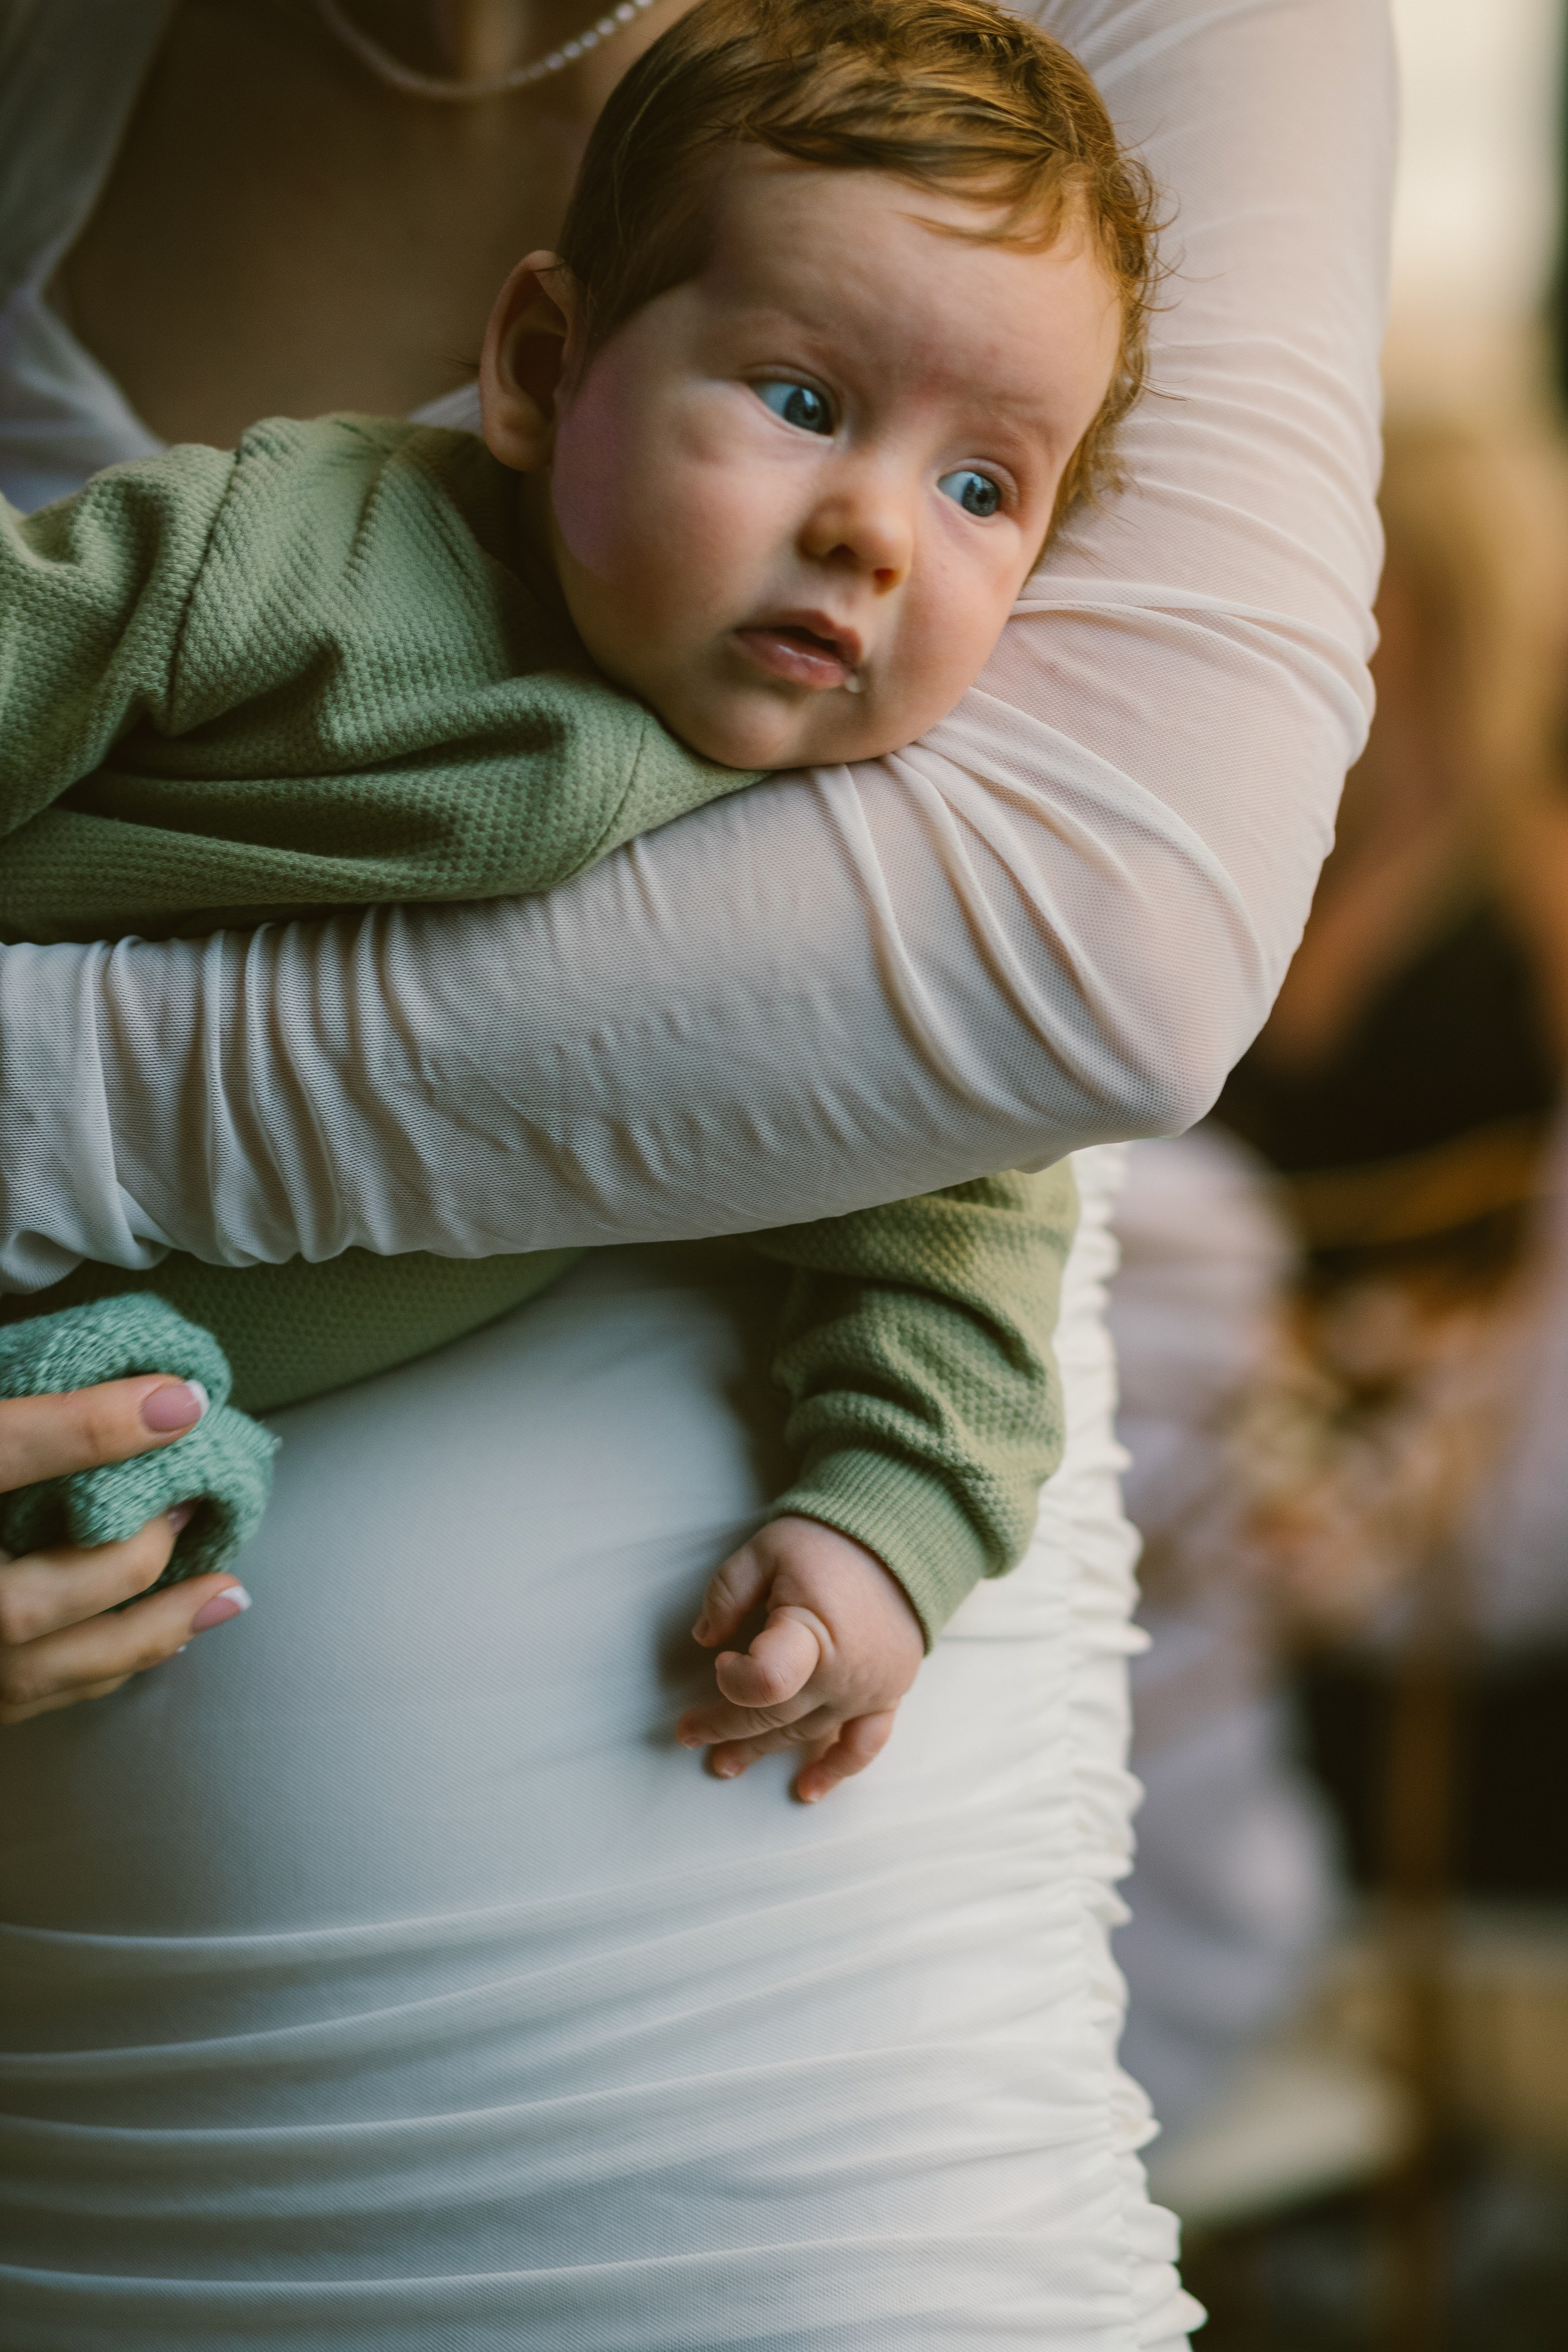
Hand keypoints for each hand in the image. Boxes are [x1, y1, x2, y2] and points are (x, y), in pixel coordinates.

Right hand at [0, 1376, 250, 1725]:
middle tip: (195, 1496)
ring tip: (226, 1586)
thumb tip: (98, 1366)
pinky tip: (168, 1639)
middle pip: (31, 1594)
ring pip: (41, 1664)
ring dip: (150, 1627)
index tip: (182, 1399)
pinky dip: (108, 1667)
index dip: (91, 1426)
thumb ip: (5, 1409)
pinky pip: (33, 1699)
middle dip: (130, 1551)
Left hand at [677, 1514, 923, 1802]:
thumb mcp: (766, 1550)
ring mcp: (867, 1691)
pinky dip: (835, 1770)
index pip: (766, 1682)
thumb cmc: (830, 1544)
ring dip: (763, 1750)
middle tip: (688, 1734)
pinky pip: (862, 1746)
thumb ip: (727, 1592)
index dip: (733, 1682)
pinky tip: (807, 1790)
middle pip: (774, 1716)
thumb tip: (703, 1638)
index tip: (719, 1661)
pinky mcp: (886, 1696)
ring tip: (724, 1763)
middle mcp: (843, 1673)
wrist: (901, 1541)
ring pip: (805, 1735)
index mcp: (812, 1632)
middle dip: (724, 1727)